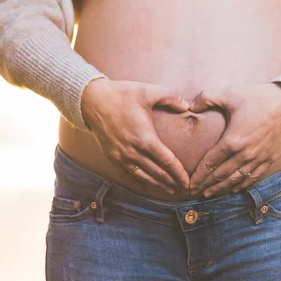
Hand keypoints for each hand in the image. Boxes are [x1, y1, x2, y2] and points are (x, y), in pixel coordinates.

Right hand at [81, 78, 190, 194]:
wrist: (91, 99)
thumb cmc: (121, 94)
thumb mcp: (148, 91)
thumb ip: (171, 97)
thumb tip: (187, 106)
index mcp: (145, 138)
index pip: (167, 161)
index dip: (179, 173)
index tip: (188, 182)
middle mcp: (133, 151)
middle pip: (157, 173)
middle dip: (172, 182)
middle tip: (184, 189)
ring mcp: (120, 156)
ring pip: (143, 176)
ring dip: (157, 184)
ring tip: (170, 189)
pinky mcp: (111, 156)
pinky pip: (126, 174)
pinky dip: (138, 181)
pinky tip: (145, 185)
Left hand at [188, 82, 280, 197]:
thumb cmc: (257, 97)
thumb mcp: (229, 93)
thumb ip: (206, 98)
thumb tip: (189, 107)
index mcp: (233, 140)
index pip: (210, 163)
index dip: (198, 175)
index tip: (188, 183)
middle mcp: (245, 154)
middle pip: (221, 175)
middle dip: (206, 185)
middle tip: (194, 192)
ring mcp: (258, 159)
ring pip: (236, 180)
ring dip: (221, 189)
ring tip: (209, 194)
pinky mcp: (269, 159)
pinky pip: (253, 177)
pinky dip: (241, 185)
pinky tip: (233, 189)